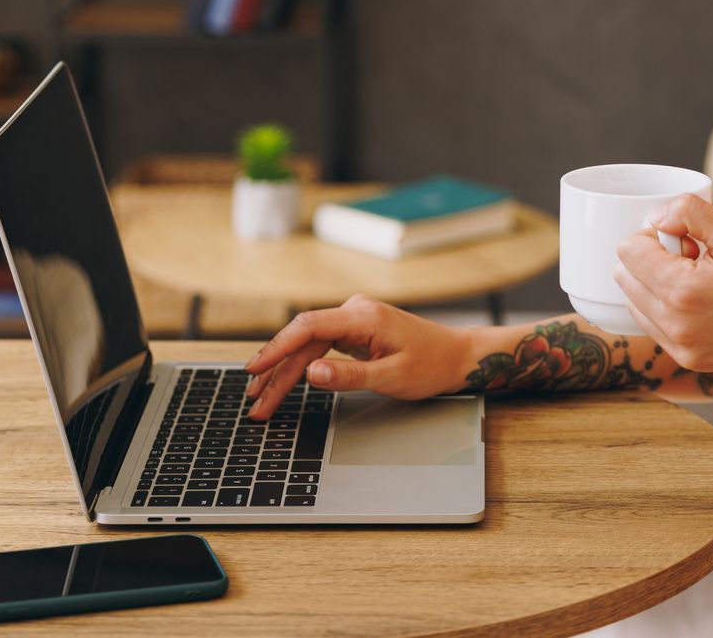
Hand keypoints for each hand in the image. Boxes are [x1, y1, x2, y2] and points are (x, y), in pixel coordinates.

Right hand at [240, 294, 473, 418]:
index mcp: (362, 316)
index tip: (255, 369)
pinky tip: (284, 381)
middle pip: (303, 341)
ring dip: (286, 372)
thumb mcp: (391, 376)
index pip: (307, 328)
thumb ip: (349, 375)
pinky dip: (302, 366)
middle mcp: (354, 311)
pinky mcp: (355, 332)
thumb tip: (310, 372)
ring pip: (309, 346)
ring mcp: (354, 320)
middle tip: (255, 402)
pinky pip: (320, 347)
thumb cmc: (432, 365)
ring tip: (263, 399)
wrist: (457, 356)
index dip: (276, 348)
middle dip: (276, 372)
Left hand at [612, 194, 712, 380]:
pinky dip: (663, 306)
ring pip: (633, 302)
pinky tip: (700, 300)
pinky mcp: (686, 360)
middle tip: (693, 258)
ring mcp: (678, 348)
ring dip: (655, 284)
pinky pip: (652, 325)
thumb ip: (689, 213)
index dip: (653, 234)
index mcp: (682, 291)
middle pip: (624, 276)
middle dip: (651, 259)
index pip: (627, 251)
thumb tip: (655, 217)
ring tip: (697, 280)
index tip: (685, 239)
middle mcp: (673, 325)